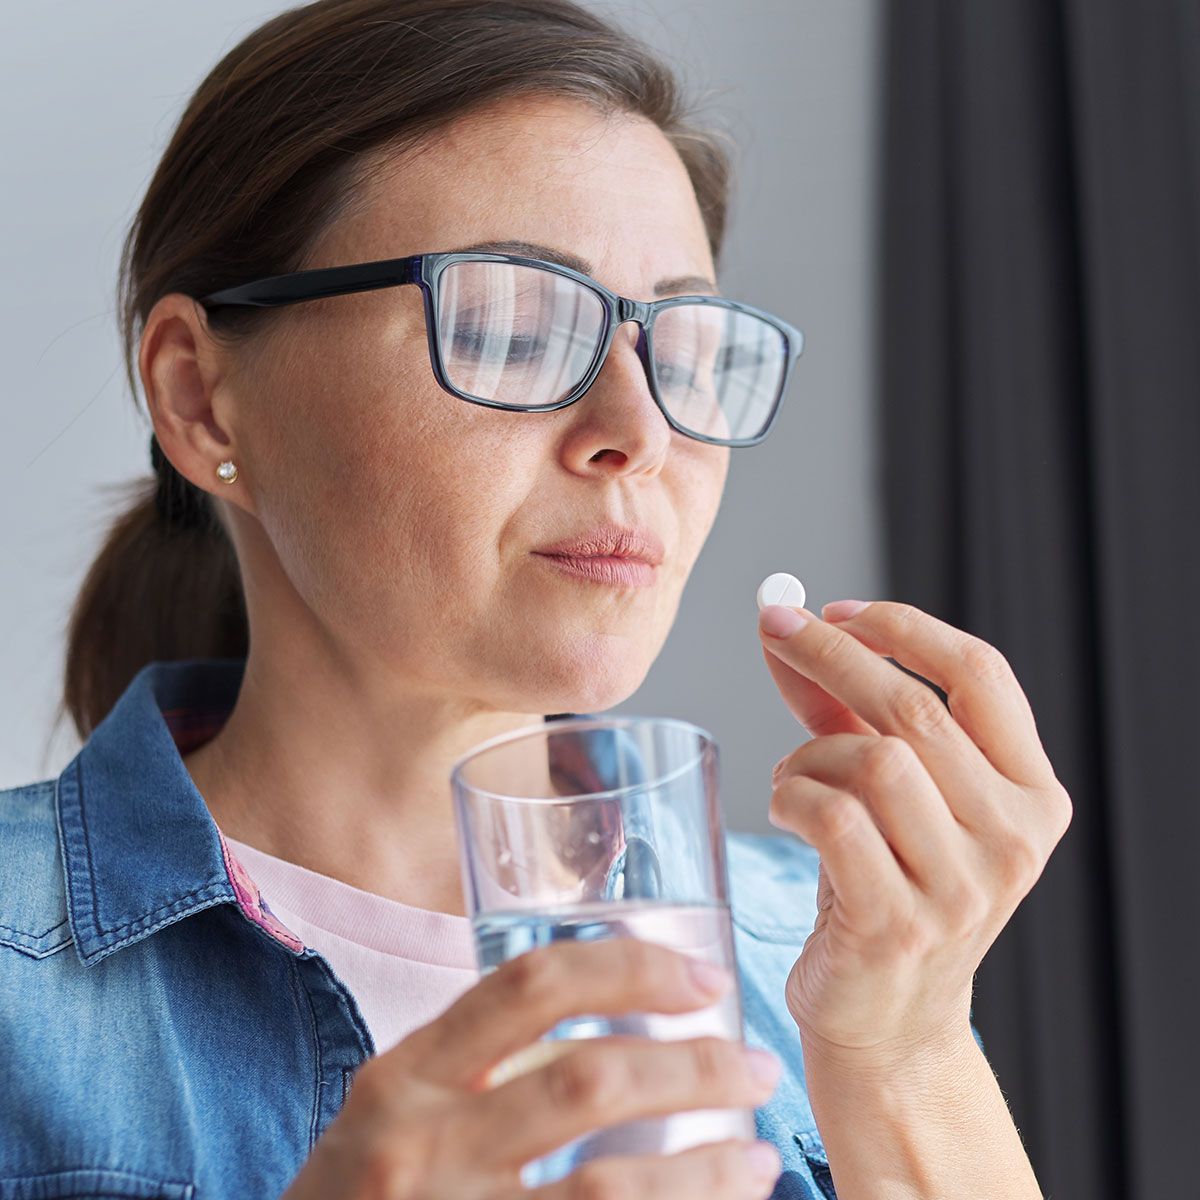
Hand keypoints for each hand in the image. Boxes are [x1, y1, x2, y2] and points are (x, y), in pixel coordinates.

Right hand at [281, 938, 783, 1198]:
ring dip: (706, 1169)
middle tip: (756, 1067)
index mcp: (406, 1077)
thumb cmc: (364, 1193)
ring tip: (759, 1155)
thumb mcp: (396, 1111)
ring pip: (612, 1188)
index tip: (702, 976)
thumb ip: (477, 1065)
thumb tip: (619, 1019)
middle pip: (589, 1082)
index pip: (530, 985)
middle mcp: (424, 1144)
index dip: (630, 969)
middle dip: (695, 1069)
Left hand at [757, 599, 1072, 1069]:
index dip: (904, 627)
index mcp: (1032, 794)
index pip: (982, 674)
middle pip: (915, 708)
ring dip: (809, 751)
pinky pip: (833, 817)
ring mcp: (961, 888)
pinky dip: (792, 795)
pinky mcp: (898, 925)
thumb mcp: (885, 792)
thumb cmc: (885, 886)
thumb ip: (842, 707)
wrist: (888, 1019)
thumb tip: (785, 624)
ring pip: (873, 760)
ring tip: (792, 776)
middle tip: (775, 628)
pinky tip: (785, 809)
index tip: (836, 609)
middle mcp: (1013, 839)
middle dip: (831, 654)